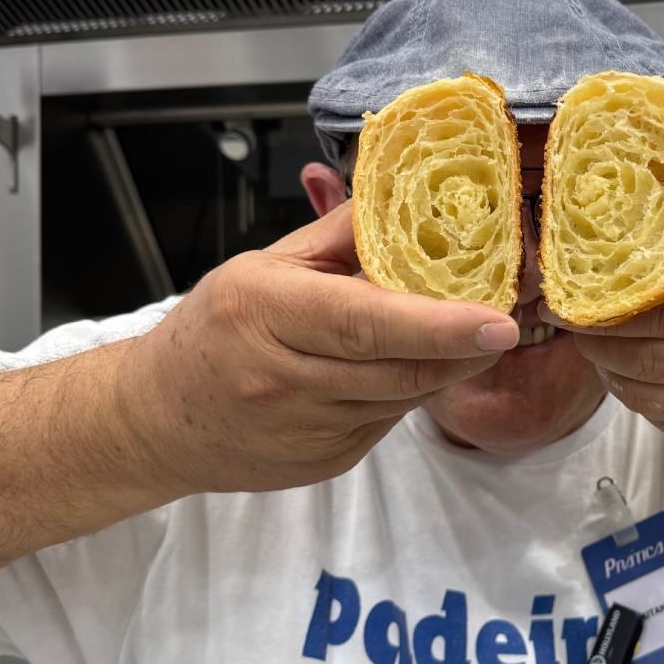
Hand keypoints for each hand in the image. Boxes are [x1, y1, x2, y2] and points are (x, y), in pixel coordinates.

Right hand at [116, 202, 518, 494]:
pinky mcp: (324, 463)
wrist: (156, 419)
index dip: (439, 325)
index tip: (499, 321)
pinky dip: (408, 391)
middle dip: (463, 348)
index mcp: (266, 313)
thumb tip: (408, 200)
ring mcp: (305, 431)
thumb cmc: (215, 327)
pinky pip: (387, 421)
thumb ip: (339, 235)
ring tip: (462, 336)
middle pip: (400, 369)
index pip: (367, 323)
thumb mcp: (264, 265)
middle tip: (507, 319)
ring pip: (402, 398)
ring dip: (441, 368)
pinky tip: (404, 367)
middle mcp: (283, 379)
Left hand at [540, 188, 663, 462]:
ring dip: (613, 374)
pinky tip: (632, 376)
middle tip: (568, 320)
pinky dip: (641, 401)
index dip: (615, 303)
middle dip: (599, 340)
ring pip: (656, 398)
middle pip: (656, 356)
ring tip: (593, 347)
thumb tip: (640, 178)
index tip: (573, 293)